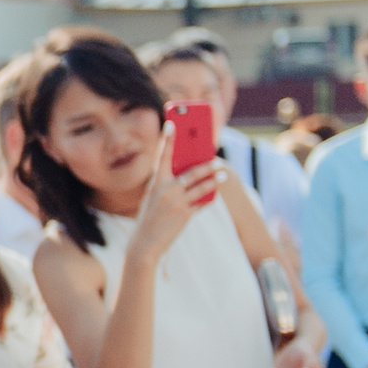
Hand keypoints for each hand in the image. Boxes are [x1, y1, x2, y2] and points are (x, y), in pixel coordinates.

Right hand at [130, 127, 220, 263]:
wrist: (144, 243)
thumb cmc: (150, 218)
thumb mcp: (154, 198)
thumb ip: (169, 185)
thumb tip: (192, 175)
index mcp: (155, 183)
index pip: (162, 156)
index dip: (167, 139)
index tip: (172, 124)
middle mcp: (165, 190)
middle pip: (190, 172)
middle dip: (206, 165)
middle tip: (217, 159)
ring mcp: (175, 202)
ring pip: (201, 187)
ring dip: (214, 180)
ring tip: (223, 174)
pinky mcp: (184, 215)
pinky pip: (202, 203)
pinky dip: (209, 198)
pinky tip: (216, 193)